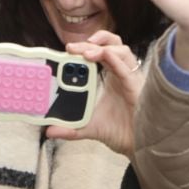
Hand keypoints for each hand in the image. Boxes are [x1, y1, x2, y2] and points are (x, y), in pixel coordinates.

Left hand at [47, 32, 145, 158]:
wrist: (138, 146)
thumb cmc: (122, 131)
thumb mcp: (90, 128)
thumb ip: (71, 128)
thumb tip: (50, 131)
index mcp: (112, 77)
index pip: (100, 53)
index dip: (86, 46)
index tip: (67, 50)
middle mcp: (122, 73)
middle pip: (110, 45)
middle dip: (90, 42)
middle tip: (70, 48)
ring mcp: (130, 78)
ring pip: (121, 50)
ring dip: (103, 47)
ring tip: (84, 52)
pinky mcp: (136, 87)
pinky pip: (127, 68)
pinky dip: (114, 60)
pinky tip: (103, 57)